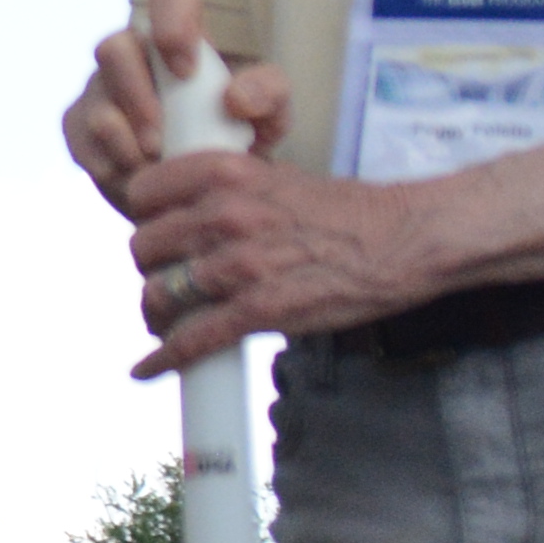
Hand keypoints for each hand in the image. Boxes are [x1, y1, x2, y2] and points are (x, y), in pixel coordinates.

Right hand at [63, 0, 281, 213]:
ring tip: (150, 167)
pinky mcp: (81, 126)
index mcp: (183, 37)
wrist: (206, 190)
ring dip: (120, 137)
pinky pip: (79, 136)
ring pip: (94, 98)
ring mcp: (103, 88)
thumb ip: (269, 94)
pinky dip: (105, 161)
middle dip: (135, 97)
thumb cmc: (238, 138)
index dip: (171, 23)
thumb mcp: (271, 118)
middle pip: (114, 48)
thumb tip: (234, 97)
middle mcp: (136, 53)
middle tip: (159, 141)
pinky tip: (128, 177)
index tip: (186, 72)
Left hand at [119, 148, 443, 377]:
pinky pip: (192, 339)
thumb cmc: (342, 212)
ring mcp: (239, 264)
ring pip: (161, 295)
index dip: (145, 216)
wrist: (399, 240)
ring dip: (157, 314)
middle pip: (144, 248)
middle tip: (166, 279)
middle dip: (151, 269)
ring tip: (166, 321)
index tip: (156, 231)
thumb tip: (183, 214)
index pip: (143, 193)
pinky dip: (165, 359)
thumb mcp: (275, 177)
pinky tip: (147, 370)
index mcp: (226, 172)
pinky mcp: (258, 309)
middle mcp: (225, 213)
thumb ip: (226, 191)